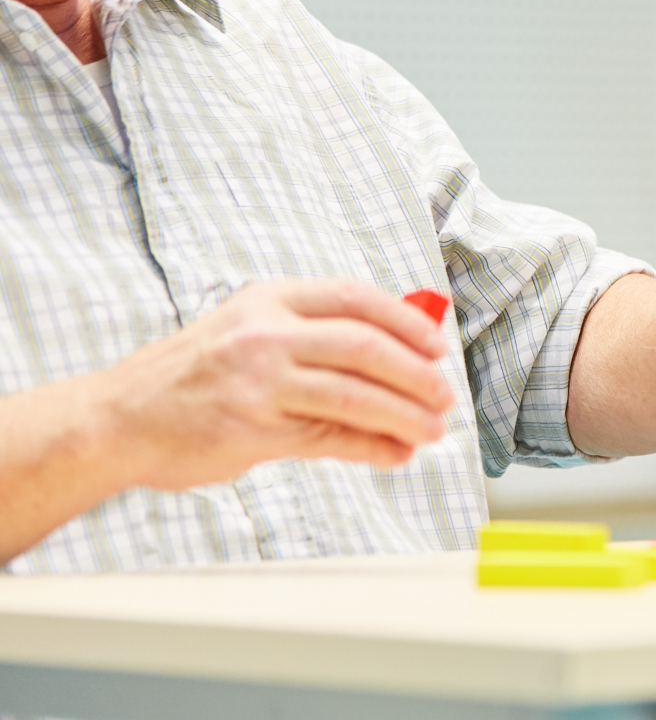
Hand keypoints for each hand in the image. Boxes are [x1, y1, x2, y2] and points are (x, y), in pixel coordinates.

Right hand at [100, 280, 453, 489]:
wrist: (115, 420)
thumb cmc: (191, 376)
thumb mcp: (248, 331)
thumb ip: (313, 337)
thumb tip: (396, 353)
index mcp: (270, 299)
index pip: (356, 299)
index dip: (406, 322)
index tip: (437, 346)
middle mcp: (266, 333)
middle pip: (366, 346)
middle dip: (416, 374)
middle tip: (443, 395)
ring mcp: (259, 380)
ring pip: (355, 394)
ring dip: (404, 415)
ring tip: (430, 430)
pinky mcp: (253, 428)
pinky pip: (330, 437)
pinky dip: (372, 447)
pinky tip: (394, 453)